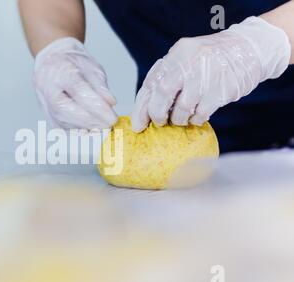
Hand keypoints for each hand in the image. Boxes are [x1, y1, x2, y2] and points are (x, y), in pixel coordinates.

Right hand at [34, 37, 117, 129]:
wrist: (52, 61)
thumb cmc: (72, 63)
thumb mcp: (91, 67)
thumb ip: (100, 86)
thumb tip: (110, 103)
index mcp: (59, 71)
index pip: (79, 92)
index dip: (97, 108)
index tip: (112, 118)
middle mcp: (47, 87)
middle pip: (67, 110)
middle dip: (91, 121)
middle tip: (108, 126)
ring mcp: (44, 102)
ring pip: (63, 121)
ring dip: (85, 128)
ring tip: (101, 128)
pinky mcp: (46, 113)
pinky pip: (61, 127)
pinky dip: (77, 131)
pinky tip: (90, 130)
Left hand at [131, 17, 291, 131]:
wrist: (249, 49)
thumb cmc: (211, 59)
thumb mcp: (186, 56)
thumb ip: (167, 75)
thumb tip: (146, 106)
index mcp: (177, 54)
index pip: (151, 82)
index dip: (141, 107)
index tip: (139, 124)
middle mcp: (190, 62)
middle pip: (162, 94)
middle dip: (157, 114)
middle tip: (160, 122)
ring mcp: (206, 76)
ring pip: (182, 108)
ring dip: (179, 119)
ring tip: (182, 118)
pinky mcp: (221, 91)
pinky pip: (201, 114)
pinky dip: (196, 119)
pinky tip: (197, 116)